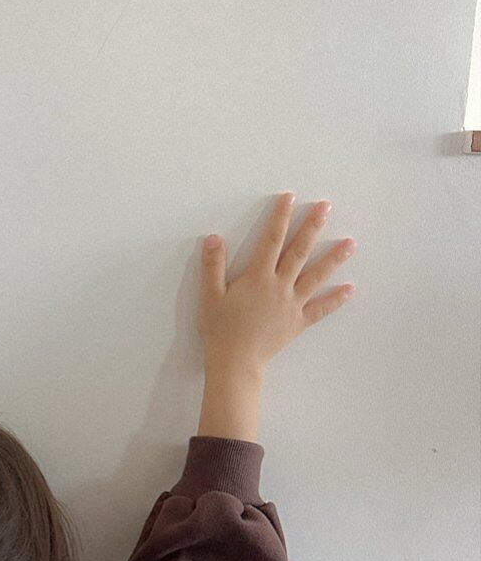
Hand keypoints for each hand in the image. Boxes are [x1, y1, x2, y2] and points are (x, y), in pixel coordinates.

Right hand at [199, 192, 356, 373]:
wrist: (235, 362)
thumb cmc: (220, 330)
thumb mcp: (209, 296)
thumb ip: (212, 266)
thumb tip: (214, 237)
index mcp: (257, 277)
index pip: (271, 240)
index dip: (280, 217)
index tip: (289, 198)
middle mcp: (279, 286)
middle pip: (299, 251)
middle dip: (313, 227)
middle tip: (327, 207)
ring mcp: (292, 304)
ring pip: (316, 276)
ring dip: (334, 258)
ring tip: (351, 243)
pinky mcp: (298, 322)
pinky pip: (320, 309)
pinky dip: (335, 299)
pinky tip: (350, 289)